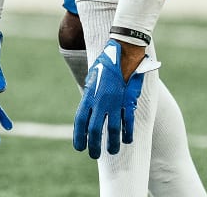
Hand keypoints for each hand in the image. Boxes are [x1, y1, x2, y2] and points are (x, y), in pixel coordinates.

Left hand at [73, 39, 158, 158]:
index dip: (79, 137)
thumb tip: (88, 111)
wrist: (122, 51)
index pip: (80, 122)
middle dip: (94, 146)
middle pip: (95, 130)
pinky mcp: (128, 100)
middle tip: (94, 155)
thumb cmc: (105, 64)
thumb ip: (90, 96)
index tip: (79, 147)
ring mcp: (115, 102)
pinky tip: (127, 140)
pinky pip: (128, 121)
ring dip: (113, 143)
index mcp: (89, 96)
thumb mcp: (92, 79)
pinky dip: (128, 132)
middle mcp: (100, 101)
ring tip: (113, 151)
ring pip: (113, 129)